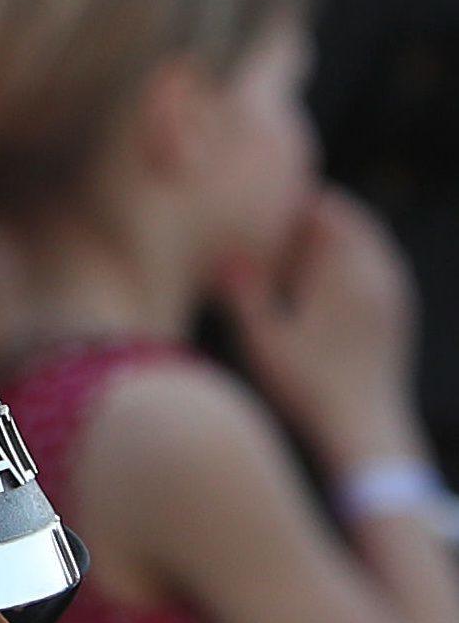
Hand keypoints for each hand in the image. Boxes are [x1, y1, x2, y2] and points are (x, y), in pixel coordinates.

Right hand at [219, 187, 428, 474]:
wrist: (366, 430)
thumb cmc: (309, 389)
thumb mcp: (263, 343)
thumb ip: (243, 294)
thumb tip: (225, 253)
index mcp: (347, 272)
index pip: (327, 209)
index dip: (294, 196)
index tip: (262, 193)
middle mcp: (378, 275)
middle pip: (352, 219)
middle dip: (315, 210)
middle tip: (275, 209)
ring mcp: (393, 294)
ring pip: (367, 242)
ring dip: (334, 234)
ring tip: (294, 240)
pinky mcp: (396, 313)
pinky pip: (376, 265)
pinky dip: (349, 257)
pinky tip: (319, 277)